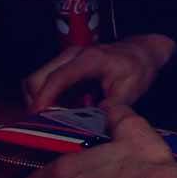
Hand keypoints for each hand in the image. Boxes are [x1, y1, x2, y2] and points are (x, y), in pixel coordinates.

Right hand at [21, 34, 175, 110]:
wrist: (141, 52)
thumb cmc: (138, 67)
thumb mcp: (131, 89)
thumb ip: (113, 106)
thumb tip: (95, 122)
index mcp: (89, 59)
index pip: (58, 78)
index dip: (44, 99)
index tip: (38, 118)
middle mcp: (72, 56)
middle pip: (36, 79)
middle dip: (35, 104)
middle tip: (47, 125)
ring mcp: (66, 60)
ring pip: (35, 82)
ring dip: (39, 103)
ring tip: (56, 119)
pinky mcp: (64, 67)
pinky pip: (44, 84)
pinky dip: (46, 99)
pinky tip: (62, 112)